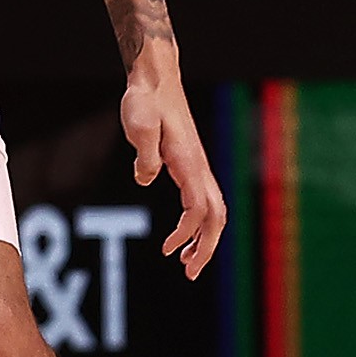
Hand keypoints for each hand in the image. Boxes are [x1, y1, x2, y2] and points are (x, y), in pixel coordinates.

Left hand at [122, 63, 225, 280]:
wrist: (154, 81)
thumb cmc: (145, 102)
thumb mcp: (139, 125)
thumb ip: (145, 154)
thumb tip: (146, 179)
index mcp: (190, 162)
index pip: (198, 208)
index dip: (186, 233)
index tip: (166, 250)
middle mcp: (200, 168)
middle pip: (216, 217)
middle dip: (206, 248)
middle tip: (190, 274)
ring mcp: (198, 168)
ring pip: (214, 212)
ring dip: (204, 240)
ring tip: (187, 264)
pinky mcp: (190, 166)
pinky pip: (203, 202)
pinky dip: (197, 224)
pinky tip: (181, 237)